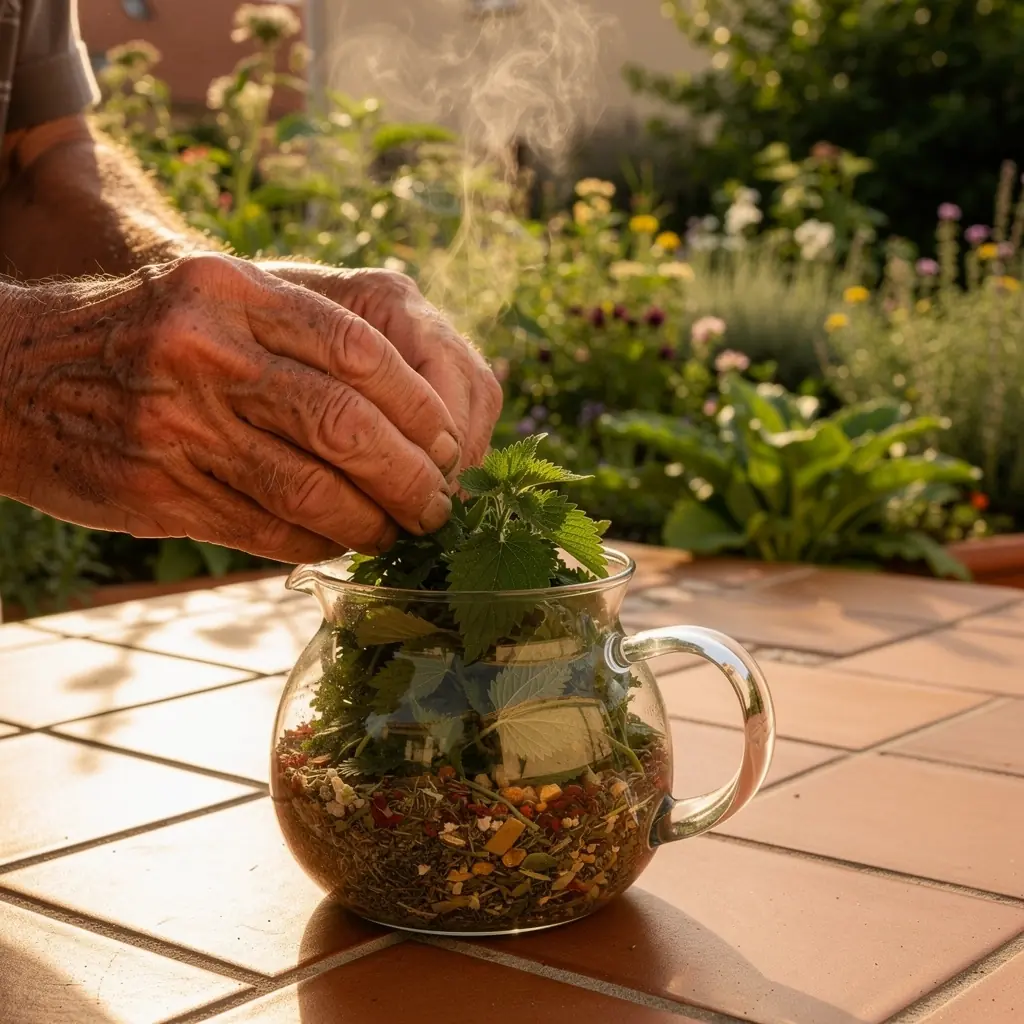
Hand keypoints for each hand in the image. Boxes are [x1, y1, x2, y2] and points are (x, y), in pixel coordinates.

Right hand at [0, 253, 463, 562]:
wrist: (9, 375)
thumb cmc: (135, 336)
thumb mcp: (211, 300)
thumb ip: (298, 337)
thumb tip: (406, 413)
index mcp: (230, 289)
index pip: (359, 351)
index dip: (419, 407)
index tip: (446, 443)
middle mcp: (205, 351)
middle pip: (347, 424)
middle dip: (412, 475)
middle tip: (438, 501)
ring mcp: (177, 425)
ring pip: (311, 488)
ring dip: (373, 520)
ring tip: (400, 530)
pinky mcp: (157, 490)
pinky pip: (265, 527)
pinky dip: (317, 541)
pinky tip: (340, 542)